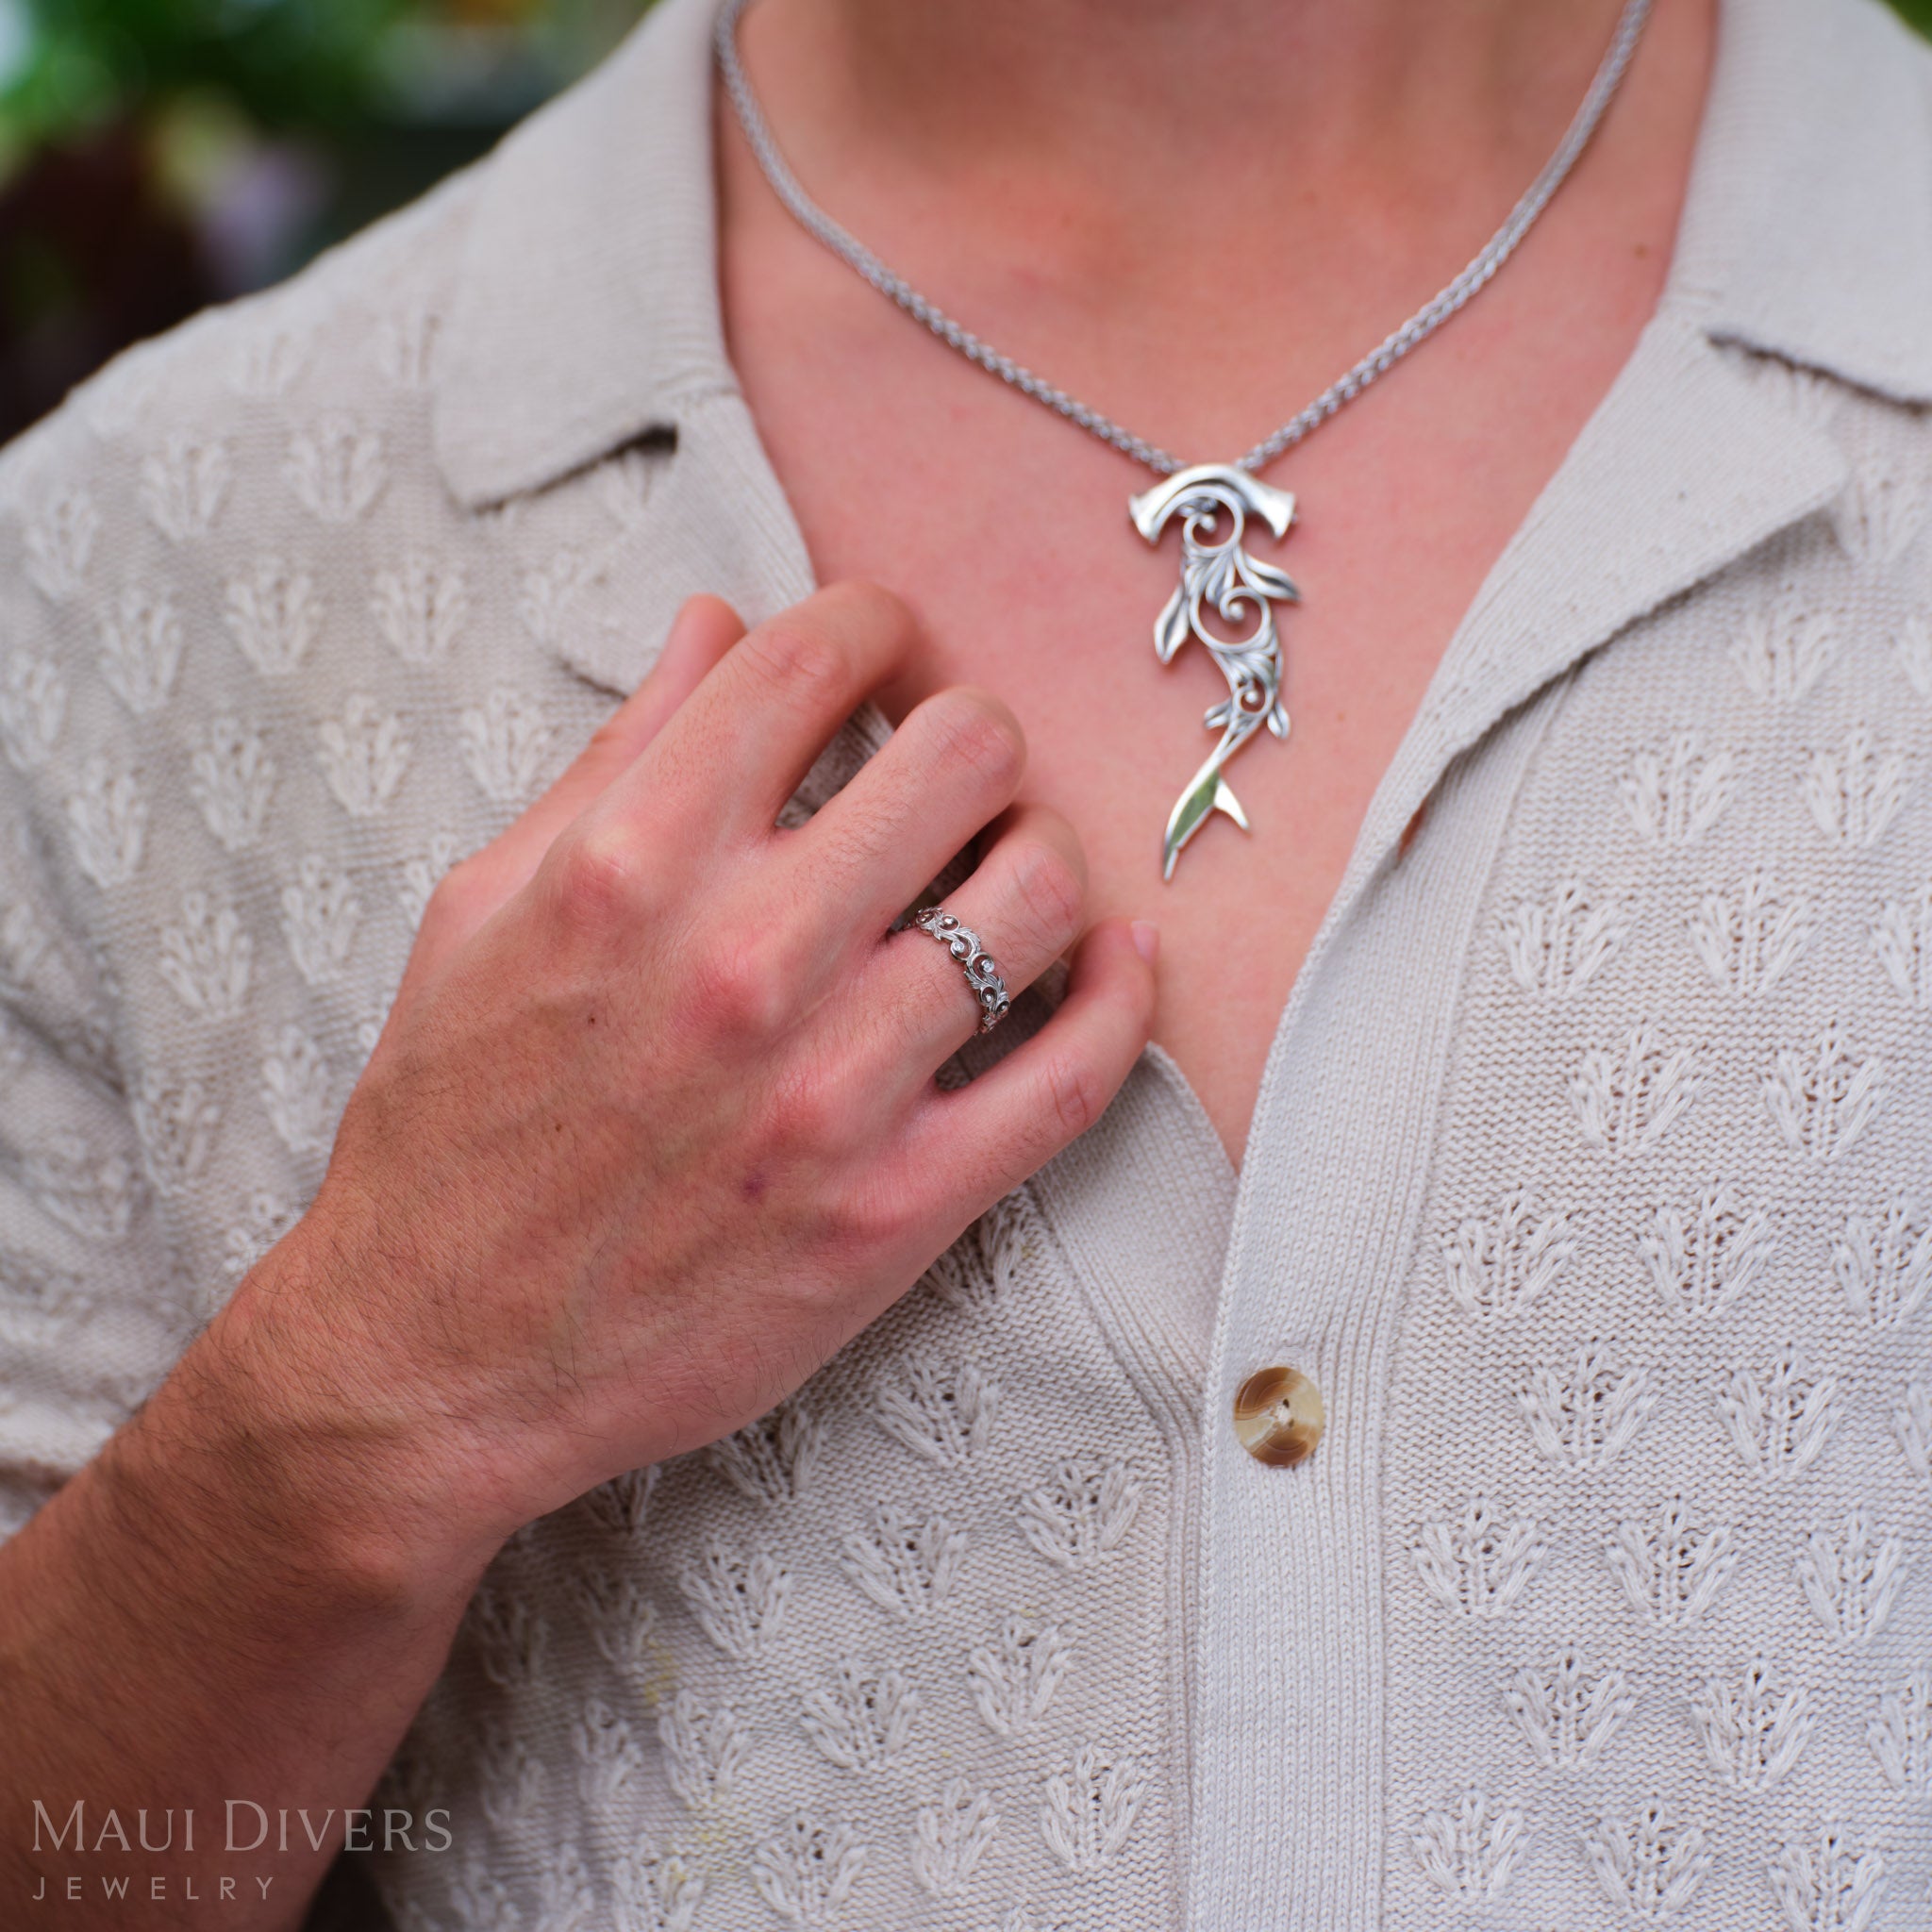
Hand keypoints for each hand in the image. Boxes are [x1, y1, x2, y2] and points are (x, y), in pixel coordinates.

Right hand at [235, 583, 1156, 1560]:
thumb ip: (615, 756)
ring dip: (1040, 851)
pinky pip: (1074, 1074)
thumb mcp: (485, 909)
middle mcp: (744, 962)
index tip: (879, 648)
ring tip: (1006, 863)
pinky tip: (1112, 956)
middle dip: (967, 732)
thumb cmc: (451, 1126)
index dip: (870, 625)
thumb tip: (718, 625)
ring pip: (1037, 893)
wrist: (437, 1356)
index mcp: (630, 865)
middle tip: (948, 769)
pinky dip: (1119, 996)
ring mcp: (833, 1091)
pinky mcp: (897, 1208)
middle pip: (961, 753)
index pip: (810, 661)